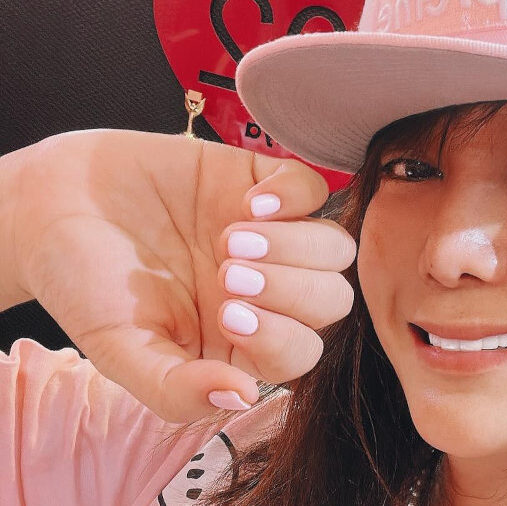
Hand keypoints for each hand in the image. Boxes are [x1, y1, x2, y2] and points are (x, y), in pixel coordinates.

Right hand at [1, 130, 355, 422]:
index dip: (280, 337)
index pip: (301, 352)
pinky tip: (247, 202)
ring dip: (294, 245)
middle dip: (291, 289)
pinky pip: (314, 188)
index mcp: (243, 342)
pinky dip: (293, 195)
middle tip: (224, 271)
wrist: (49, 208)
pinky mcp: (261, 184)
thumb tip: (242, 398)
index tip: (225, 313)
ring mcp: (271, 236)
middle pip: (332, 299)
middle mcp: (268, 291)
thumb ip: (177, 390)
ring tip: (229, 238)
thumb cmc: (85, 287)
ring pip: (336, 247)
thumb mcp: (120, 351)